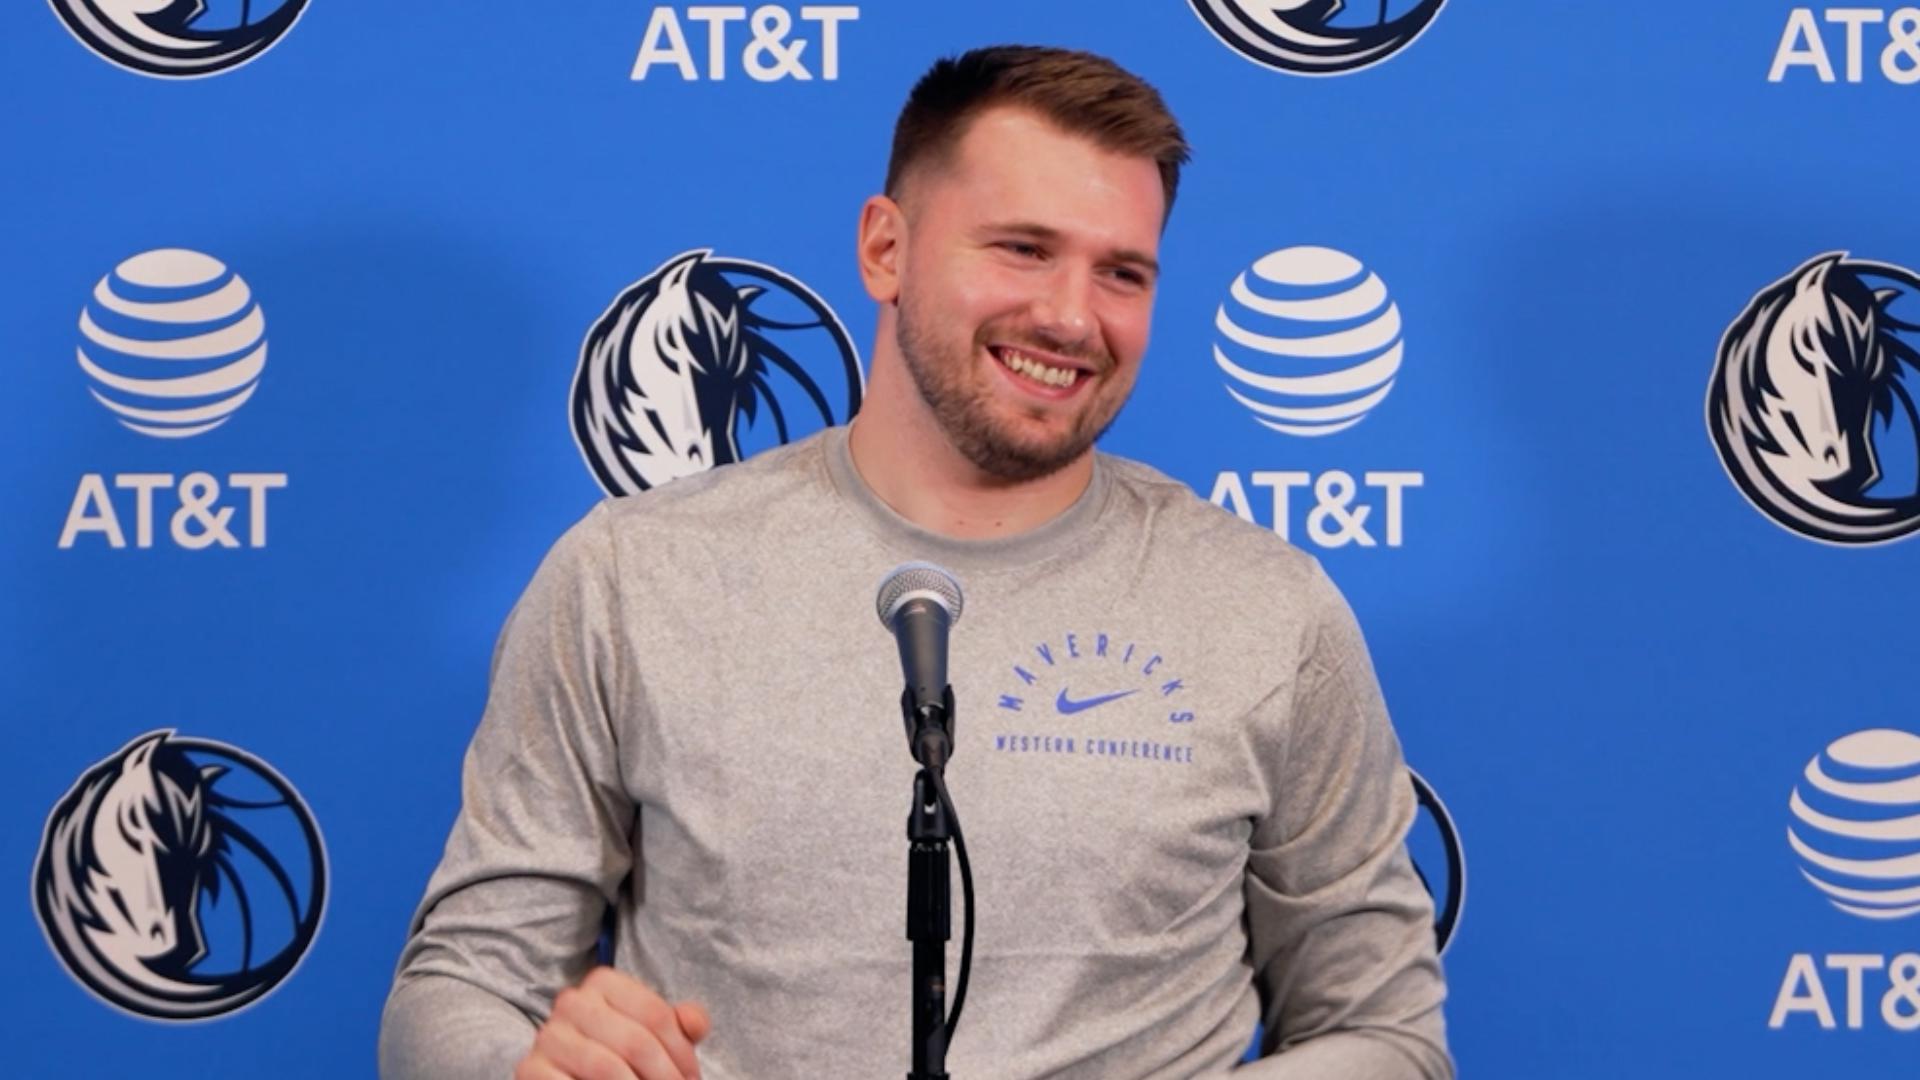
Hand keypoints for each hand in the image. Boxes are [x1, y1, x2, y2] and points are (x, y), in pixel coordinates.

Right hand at [514, 966, 712, 1079]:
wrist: (574, 1077)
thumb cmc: (621, 1057)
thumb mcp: (654, 1037)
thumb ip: (681, 1025)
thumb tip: (695, 1024)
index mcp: (603, 982)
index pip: (656, 1015)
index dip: (681, 1053)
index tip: (691, 1079)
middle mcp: (571, 1001)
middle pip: (636, 1042)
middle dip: (665, 1078)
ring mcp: (548, 1036)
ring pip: (607, 1067)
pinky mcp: (530, 1069)